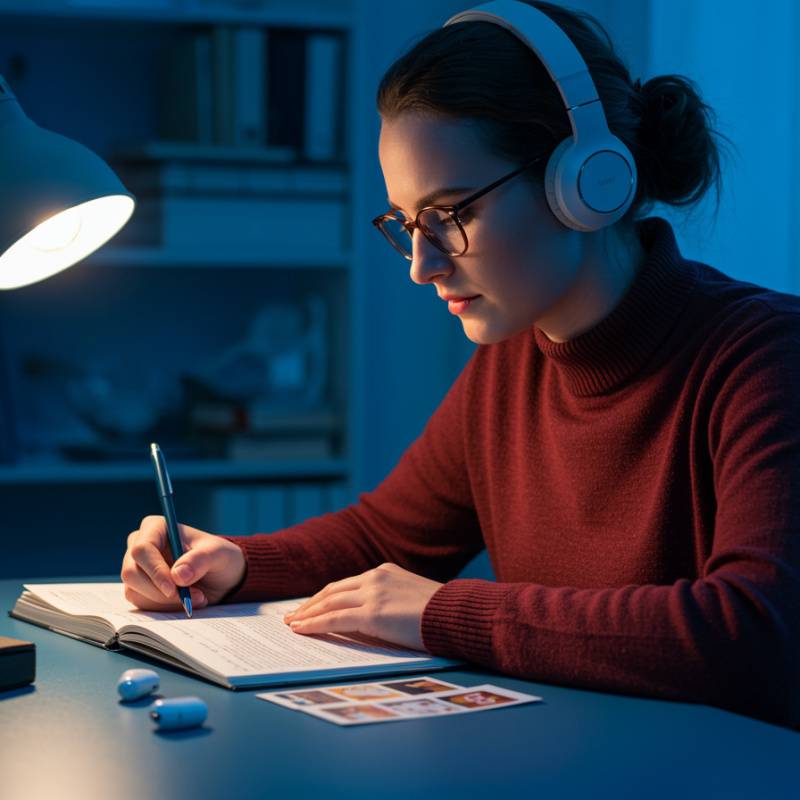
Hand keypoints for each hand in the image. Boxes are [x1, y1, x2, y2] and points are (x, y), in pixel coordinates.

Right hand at [121, 515, 245, 610]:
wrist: (220, 576)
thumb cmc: (218, 557)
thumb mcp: (218, 554)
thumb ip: (200, 560)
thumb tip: (177, 576)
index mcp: (156, 528)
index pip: (142, 549)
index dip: (155, 571)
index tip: (173, 588)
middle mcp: (140, 545)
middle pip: (132, 572)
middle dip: (161, 591)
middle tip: (190, 598)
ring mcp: (137, 567)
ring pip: (134, 591)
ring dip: (166, 602)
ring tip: (197, 598)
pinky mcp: (138, 587)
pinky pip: (141, 603)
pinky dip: (164, 608)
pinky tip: (186, 602)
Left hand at [282, 562, 442, 651]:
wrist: (456, 614)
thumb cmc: (441, 613)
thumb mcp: (412, 597)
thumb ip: (390, 600)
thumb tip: (373, 619)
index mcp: (385, 571)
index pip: (347, 584)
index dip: (326, 596)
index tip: (311, 605)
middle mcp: (375, 577)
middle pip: (333, 590)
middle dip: (310, 603)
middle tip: (293, 615)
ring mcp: (373, 594)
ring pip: (329, 602)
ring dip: (307, 614)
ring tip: (292, 624)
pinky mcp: (372, 614)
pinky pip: (335, 619)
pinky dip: (314, 624)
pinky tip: (301, 630)